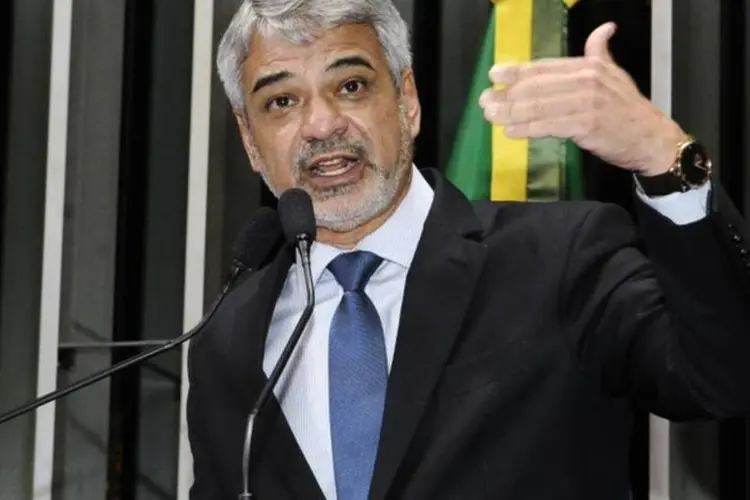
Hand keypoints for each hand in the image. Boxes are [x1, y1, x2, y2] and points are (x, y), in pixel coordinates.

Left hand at [478, 22, 686, 175]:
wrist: (652, 138)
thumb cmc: (628, 110)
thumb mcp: (615, 74)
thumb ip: (600, 53)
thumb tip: (604, 30)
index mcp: (589, 67)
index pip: (545, 67)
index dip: (517, 71)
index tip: (494, 74)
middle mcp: (587, 81)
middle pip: (538, 86)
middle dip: (507, 94)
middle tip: (485, 101)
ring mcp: (587, 104)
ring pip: (541, 107)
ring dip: (512, 113)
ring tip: (491, 116)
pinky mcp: (587, 126)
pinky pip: (551, 126)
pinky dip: (529, 129)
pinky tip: (512, 131)